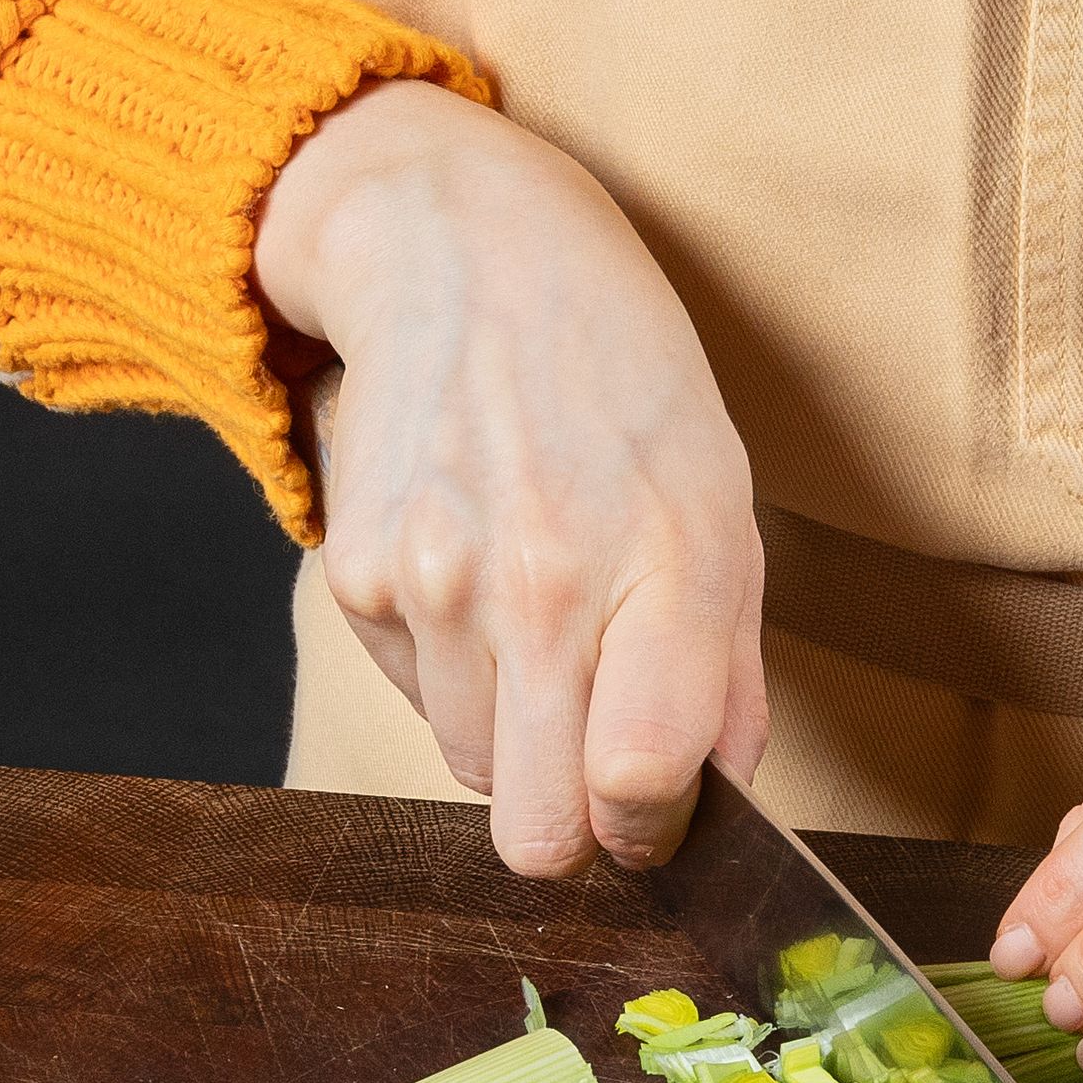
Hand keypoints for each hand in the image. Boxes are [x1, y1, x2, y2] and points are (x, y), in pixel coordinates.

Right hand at [256, 80, 765, 875]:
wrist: (461, 251)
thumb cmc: (615, 380)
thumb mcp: (716, 502)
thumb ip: (726, 668)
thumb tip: (714, 797)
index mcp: (664, 565)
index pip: (638, 785)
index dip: (647, 830)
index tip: (653, 809)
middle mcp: (542, 584)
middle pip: (537, 830)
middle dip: (572, 820)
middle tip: (591, 753)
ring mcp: (435, 584)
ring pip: (473, 770)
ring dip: (508, 732)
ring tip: (532, 620)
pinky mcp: (356, 578)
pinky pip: (415, 699)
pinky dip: (448, 667)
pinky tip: (472, 571)